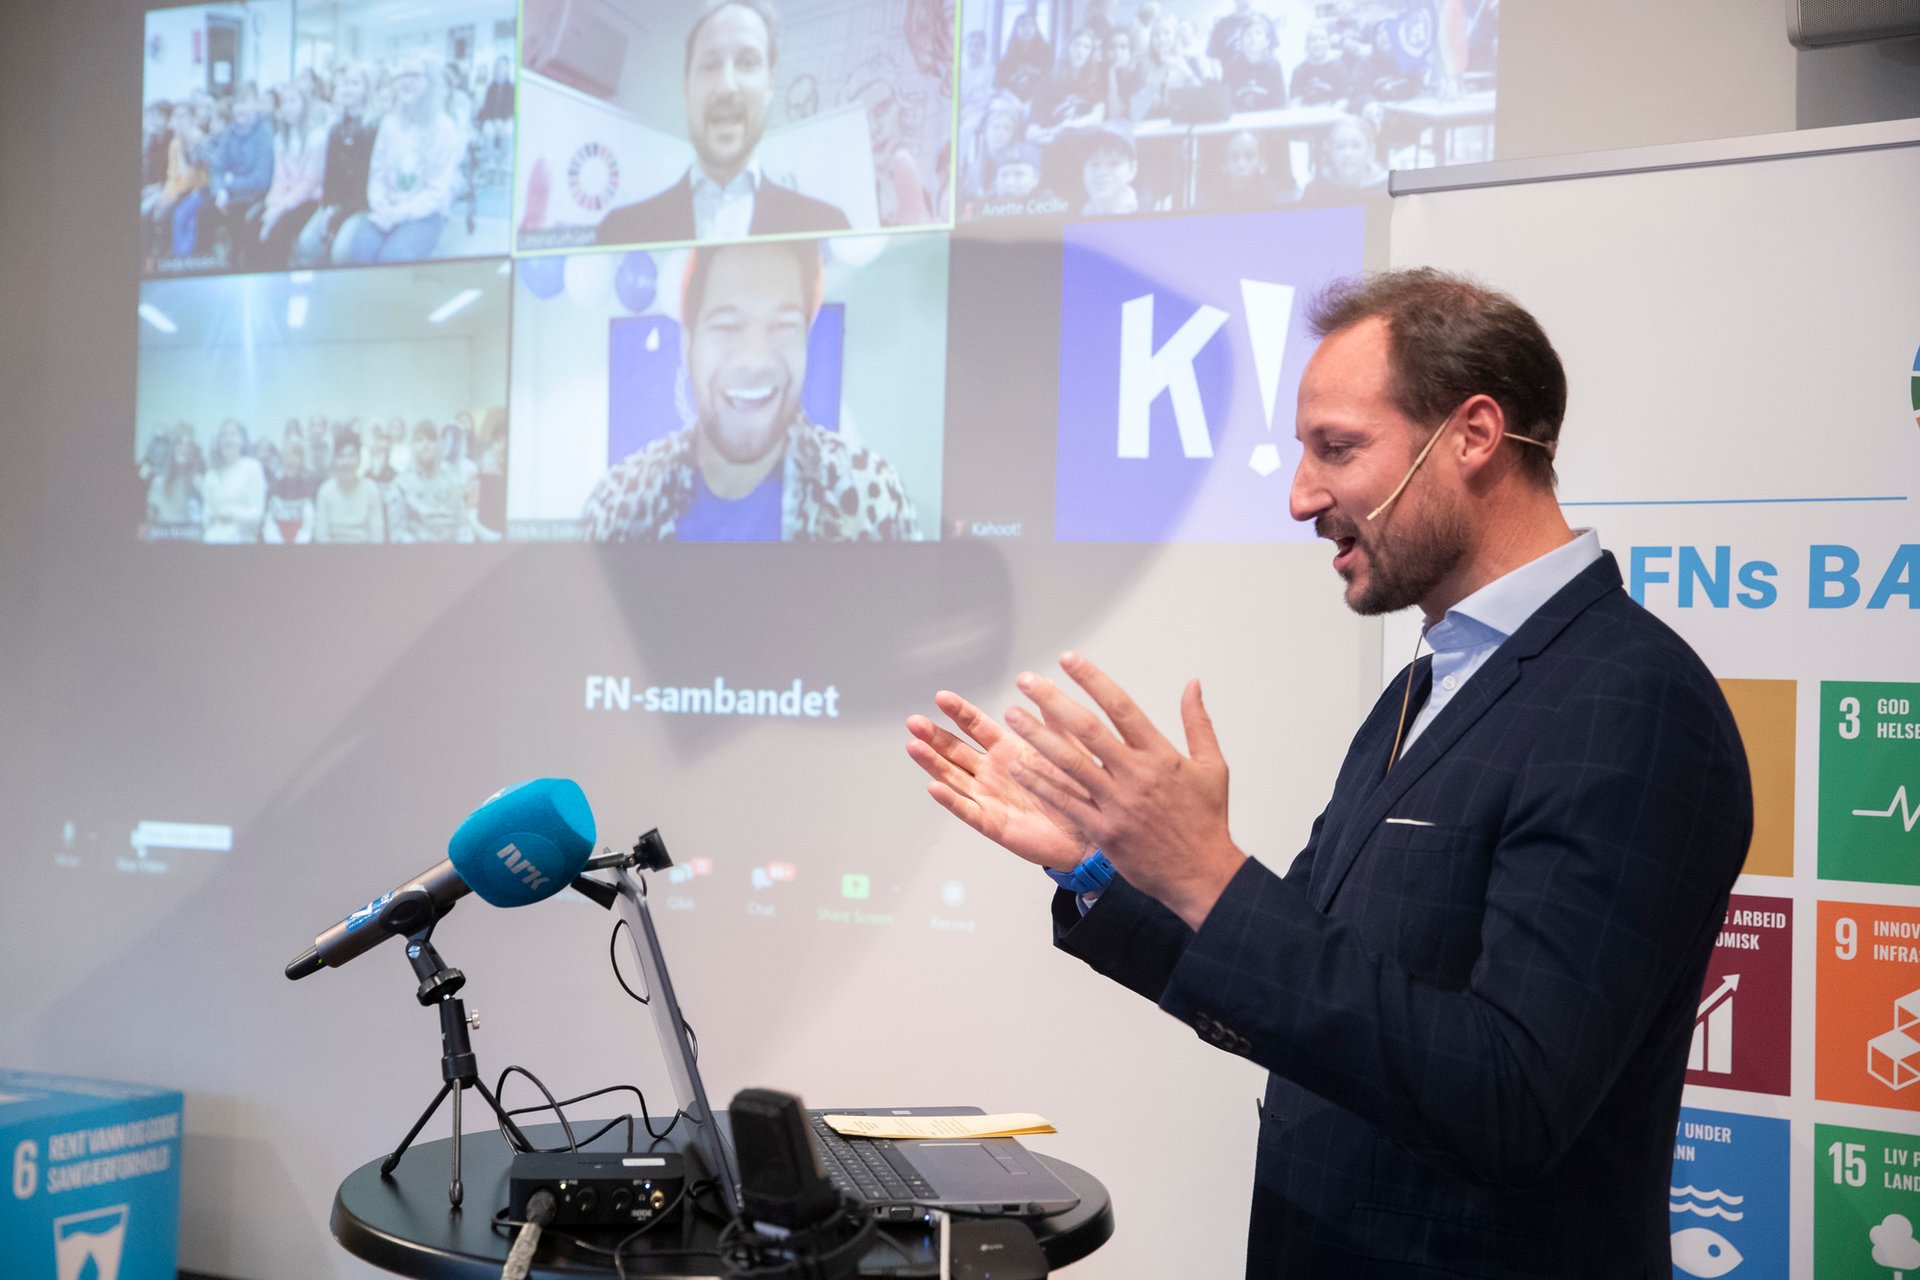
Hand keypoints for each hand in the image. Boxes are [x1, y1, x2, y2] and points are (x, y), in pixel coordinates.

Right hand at [906, 691, 1095, 872]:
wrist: (1088, 834)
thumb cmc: (1078, 792)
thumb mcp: (1068, 749)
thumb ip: (1054, 721)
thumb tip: (1046, 684)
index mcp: (1008, 749)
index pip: (976, 725)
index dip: (958, 712)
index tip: (942, 697)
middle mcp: (992, 771)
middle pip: (955, 749)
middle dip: (934, 735)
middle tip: (915, 721)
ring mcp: (988, 797)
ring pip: (953, 776)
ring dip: (932, 762)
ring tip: (914, 746)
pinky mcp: (991, 823)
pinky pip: (967, 810)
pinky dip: (950, 799)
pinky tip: (934, 787)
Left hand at [1004, 653, 1241, 929]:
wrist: (1202, 874)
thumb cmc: (1206, 821)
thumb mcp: (1211, 766)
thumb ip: (1198, 722)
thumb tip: (1193, 684)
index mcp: (1160, 755)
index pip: (1121, 706)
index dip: (1093, 680)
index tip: (1069, 659)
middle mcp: (1135, 775)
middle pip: (1087, 729)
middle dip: (1053, 700)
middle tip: (1027, 681)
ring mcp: (1117, 804)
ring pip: (1069, 763)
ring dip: (1036, 737)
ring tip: (1012, 716)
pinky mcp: (1104, 830)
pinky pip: (1065, 802)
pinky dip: (1040, 783)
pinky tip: (1019, 766)